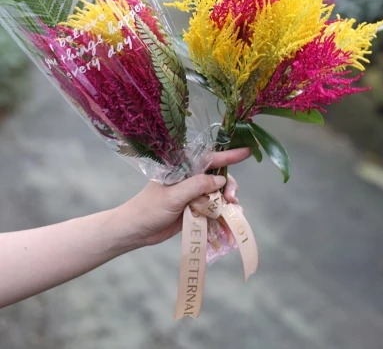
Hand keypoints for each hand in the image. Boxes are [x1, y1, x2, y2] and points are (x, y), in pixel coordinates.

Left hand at [115, 148, 249, 247]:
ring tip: (232, 211)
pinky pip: (214, 209)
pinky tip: (230, 220)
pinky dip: (223, 214)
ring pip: (219, 194)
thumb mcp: (173, 196)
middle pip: (219, 178)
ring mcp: (194, 195)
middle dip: (229, 187)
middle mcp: (191, 180)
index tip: (247, 152)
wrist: (135, 232)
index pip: (210, 159)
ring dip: (228, 202)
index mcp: (183, 169)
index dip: (229, 155)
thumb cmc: (148, 209)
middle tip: (231, 199)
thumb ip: (197, 186)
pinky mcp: (195, 210)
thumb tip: (221, 180)